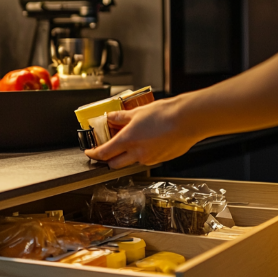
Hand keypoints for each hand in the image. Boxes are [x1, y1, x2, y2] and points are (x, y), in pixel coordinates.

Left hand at [84, 97, 201, 168]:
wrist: (187, 120)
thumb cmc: (165, 114)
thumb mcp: (138, 112)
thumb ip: (121, 117)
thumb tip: (111, 117)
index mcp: (128, 140)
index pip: (103, 153)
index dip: (93, 154)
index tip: (90, 152)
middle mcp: (137, 153)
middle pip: (114, 164)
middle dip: (108, 159)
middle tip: (107, 150)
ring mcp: (150, 158)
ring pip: (132, 162)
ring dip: (127, 155)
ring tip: (133, 140)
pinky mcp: (161, 159)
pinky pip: (147, 160)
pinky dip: (143, 153)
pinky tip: (149, 141)